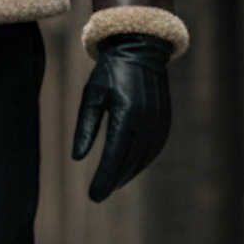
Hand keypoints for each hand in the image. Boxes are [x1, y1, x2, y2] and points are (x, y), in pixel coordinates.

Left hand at [72, 32, 171, 202]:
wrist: (140, 48)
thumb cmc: (110, 71)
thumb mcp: (92, 96)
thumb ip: (86, 127)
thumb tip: (78, 158)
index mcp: (126, 113)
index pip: (114, 156)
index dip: (104, 178)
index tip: (93, 195)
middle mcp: (146, 120)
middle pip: (129, 161)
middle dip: (113, 181)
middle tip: (98, 195)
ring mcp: (159, 120)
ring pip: (144, 158)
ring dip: (128, 174)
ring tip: (112, 184)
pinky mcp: (165, 119)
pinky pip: (155, 148)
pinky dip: (142, 162)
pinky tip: (130, 168)